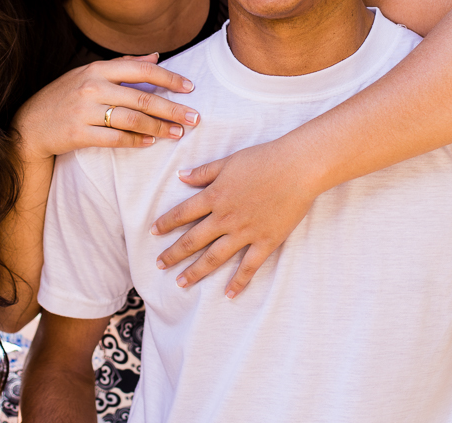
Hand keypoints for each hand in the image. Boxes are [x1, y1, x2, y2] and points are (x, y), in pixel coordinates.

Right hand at [12, 54, 200, 159]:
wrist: (29, 124)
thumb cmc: (63, 97)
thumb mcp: (88, 73)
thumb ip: (122, 66)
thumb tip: (156, 57)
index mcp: (97, 69)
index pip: (141, 70)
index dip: (168, 78)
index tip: (189, 88)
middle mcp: (92, 87)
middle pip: (142, 99)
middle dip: (173, 109)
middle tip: (195, 118)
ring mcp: (84, 111)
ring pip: (132, 120)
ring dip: (159, 128)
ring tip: (177, 133)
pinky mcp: (78, 133)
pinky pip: (115, 138)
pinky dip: (136, 141)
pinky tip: (151, 142)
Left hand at [150, 139, 320, 297]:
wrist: (297, 167)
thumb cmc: (264, 158)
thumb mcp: (229, 161)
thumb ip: (204, 172)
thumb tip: (181, 176)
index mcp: (215, 195)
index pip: (183, 213)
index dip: (166, 223)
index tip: (153, 232)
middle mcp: (225, 217)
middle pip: (193, 240)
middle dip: (174, 254)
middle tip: (159, 265)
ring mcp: (245, 232)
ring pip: (214, 257)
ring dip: (196, 271)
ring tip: (181, 283)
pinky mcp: (265, 241)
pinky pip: (249, 266)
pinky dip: (238, 281)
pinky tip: (228, 293)